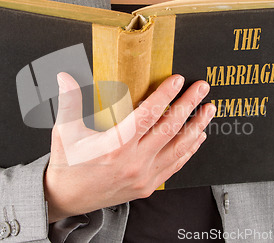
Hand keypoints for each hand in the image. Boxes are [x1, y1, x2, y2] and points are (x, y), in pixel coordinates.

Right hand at [44, 72, 215, 222]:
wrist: (67, 199)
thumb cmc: (67, 164)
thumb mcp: (64, 131)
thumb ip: (69, 101)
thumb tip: (64, 75)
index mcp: (114, 146)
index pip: (146, 115)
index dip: (164, 95)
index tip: (178, 80)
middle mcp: (133, 162)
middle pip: (168, 128)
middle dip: (189, 105)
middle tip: (202, 87)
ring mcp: (143, 176)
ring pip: (178, 148)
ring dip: (196, 127)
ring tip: (209, 110)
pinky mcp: (147, 186)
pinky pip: (175, 166)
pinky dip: (189, 150)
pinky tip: (198, 137)